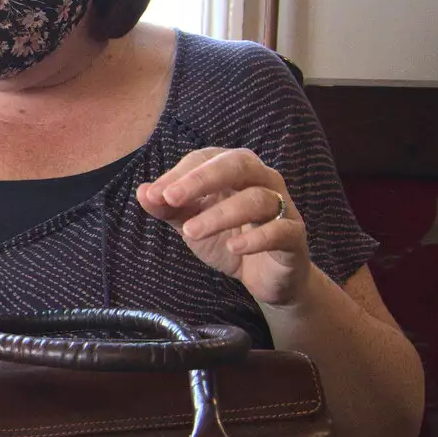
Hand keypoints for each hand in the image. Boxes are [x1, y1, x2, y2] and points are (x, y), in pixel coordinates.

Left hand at [137, 147, 310, 306]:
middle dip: (202, 180)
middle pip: (238, 165)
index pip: (206, 159)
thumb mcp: (192, 224)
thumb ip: (168, 209)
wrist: (264, 278)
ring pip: (257, 199)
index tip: (155, 195)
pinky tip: (232, 248)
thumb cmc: (228, 239)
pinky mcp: (294, 235)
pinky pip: (281, 229)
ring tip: (191, 232)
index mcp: (234, 170)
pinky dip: (256, 238)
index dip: (180, 174)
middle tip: (171, 198)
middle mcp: (262, 180)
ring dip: (220, 214)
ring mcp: (282, 206)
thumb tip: (143, 191)